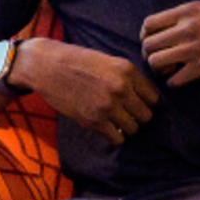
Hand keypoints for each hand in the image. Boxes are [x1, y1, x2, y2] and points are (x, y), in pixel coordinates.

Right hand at [14, 37, 158, 145]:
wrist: (46, 66)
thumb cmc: (76, 61)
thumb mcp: (107, 60)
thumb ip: (127, 78)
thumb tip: (144, 100)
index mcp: (127, 70)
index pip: (153, 98)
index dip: (145, 103)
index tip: (134, 104)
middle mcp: (121, 88)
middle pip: (146, 115)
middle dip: (137, 117)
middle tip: (125, 115)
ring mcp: (108, 105)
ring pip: (134, 129)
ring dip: (125, 128)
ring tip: (114, 122)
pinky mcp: (93, 120)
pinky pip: (117, 138)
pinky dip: (114, 136)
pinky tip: (105, 128)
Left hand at [140, 0, 199, 86]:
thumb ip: (186, 16)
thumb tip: (166, 28)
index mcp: (186, 11)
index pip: (148, 24)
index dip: (147, 37)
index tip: (155, 43)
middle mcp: (186, 28)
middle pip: (148, 46)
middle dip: (150, 55)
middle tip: (161, 60)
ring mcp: (195, 48)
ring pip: (156, 63)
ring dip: (160, 70)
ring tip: (171, 70)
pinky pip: (175, 80)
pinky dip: (174, 82)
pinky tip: (183, 79)